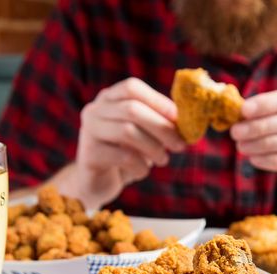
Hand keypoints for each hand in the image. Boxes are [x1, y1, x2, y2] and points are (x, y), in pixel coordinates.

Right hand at [52, 78, 185, 208]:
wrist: (96, 183)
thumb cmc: (125, 155)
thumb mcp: (142, 135)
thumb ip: (158, 123)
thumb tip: (188, 121)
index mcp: (108, 99)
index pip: (132, 87)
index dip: (158, 101)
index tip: (178, 119)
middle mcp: (94, 110)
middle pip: (131, 109)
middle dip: (161, 127)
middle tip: (179, 145)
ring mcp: (89, 131)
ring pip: (127, 131)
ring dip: (153, 147)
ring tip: (163, 160)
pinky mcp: (89, 155)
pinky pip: (123, 156)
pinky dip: (140, 166)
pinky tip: (143, 171)